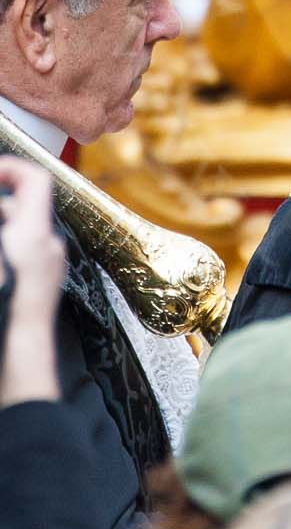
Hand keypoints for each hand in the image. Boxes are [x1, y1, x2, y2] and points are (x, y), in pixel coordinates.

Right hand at [0, 158, 65, 407]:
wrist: (18, 361)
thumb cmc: (2, 311)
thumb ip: (1, 221)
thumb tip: (2, 211)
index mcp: (36, 234)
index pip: (35, 179)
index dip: (10, 168)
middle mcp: (48, 246)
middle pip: (23, 205)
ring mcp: (48, 267)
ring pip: (20, 230)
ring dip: (2, 225)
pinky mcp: (41, 286)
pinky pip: (23, 253)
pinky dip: (7, 246)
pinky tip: (0, 260)